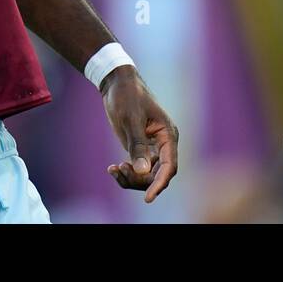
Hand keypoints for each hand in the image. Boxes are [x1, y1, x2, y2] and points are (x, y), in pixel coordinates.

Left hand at [101, 66, 178, 202]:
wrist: (117, 82)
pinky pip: (137, 170)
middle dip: (139, 180)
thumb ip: (138, 146)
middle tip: (118, 170)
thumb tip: (143, 172)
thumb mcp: (131, 119)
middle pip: (158, 175)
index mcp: (168, 135)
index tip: (147, 198)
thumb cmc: (127, 95)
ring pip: (147, 176)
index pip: (169, 167)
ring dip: (131, 178)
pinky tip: (112, 168)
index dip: (160, 184)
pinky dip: (126, 173)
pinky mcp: (140, 149)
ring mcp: (152, 148)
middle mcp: (163, 144)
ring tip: (114, 169)